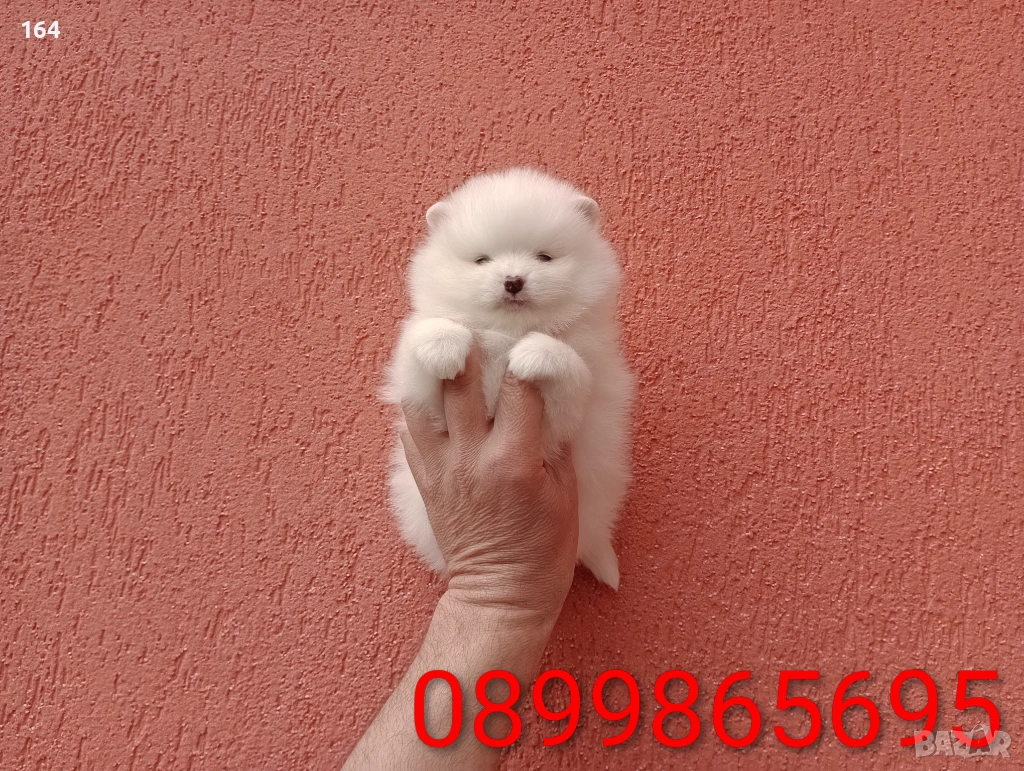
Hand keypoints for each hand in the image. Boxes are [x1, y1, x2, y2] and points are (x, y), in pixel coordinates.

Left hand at [399, 346, 578, 620]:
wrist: (499, 594)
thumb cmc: (543, 550)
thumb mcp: (566, 494)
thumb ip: (557, 441)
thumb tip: (552, 399)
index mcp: (514, 460)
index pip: (519, 388)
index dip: (529, 357)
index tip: (534, 344)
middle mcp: (471, 456)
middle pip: (458, 382)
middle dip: (468, 346)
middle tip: (476, 325)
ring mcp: (441, 466)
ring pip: (421, 400)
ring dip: (432, 368)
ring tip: (444, 344)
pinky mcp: (424, 478)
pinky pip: (409, 428)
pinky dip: (418, 403)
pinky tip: (429, 387)